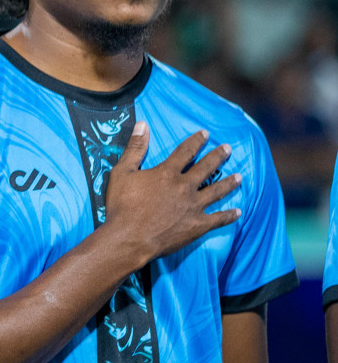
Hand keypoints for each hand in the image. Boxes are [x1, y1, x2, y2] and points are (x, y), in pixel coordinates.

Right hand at [101, 124, 240, 271]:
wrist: (129, 238)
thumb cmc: (122, 206)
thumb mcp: (122, 173)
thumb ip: (135, 148)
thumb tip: (143, 124)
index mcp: (167, 173)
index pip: (185, 152)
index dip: (196, 141)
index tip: (206, 134)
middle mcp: (185, 187)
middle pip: (206, 168)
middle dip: (218, 156)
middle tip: (228, 149)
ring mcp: (194, 207)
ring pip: (216, 191)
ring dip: (229, 183)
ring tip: (239, 177)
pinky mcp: (198, 226)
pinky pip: (218, 219)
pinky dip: (229, 215)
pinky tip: (238, 212)